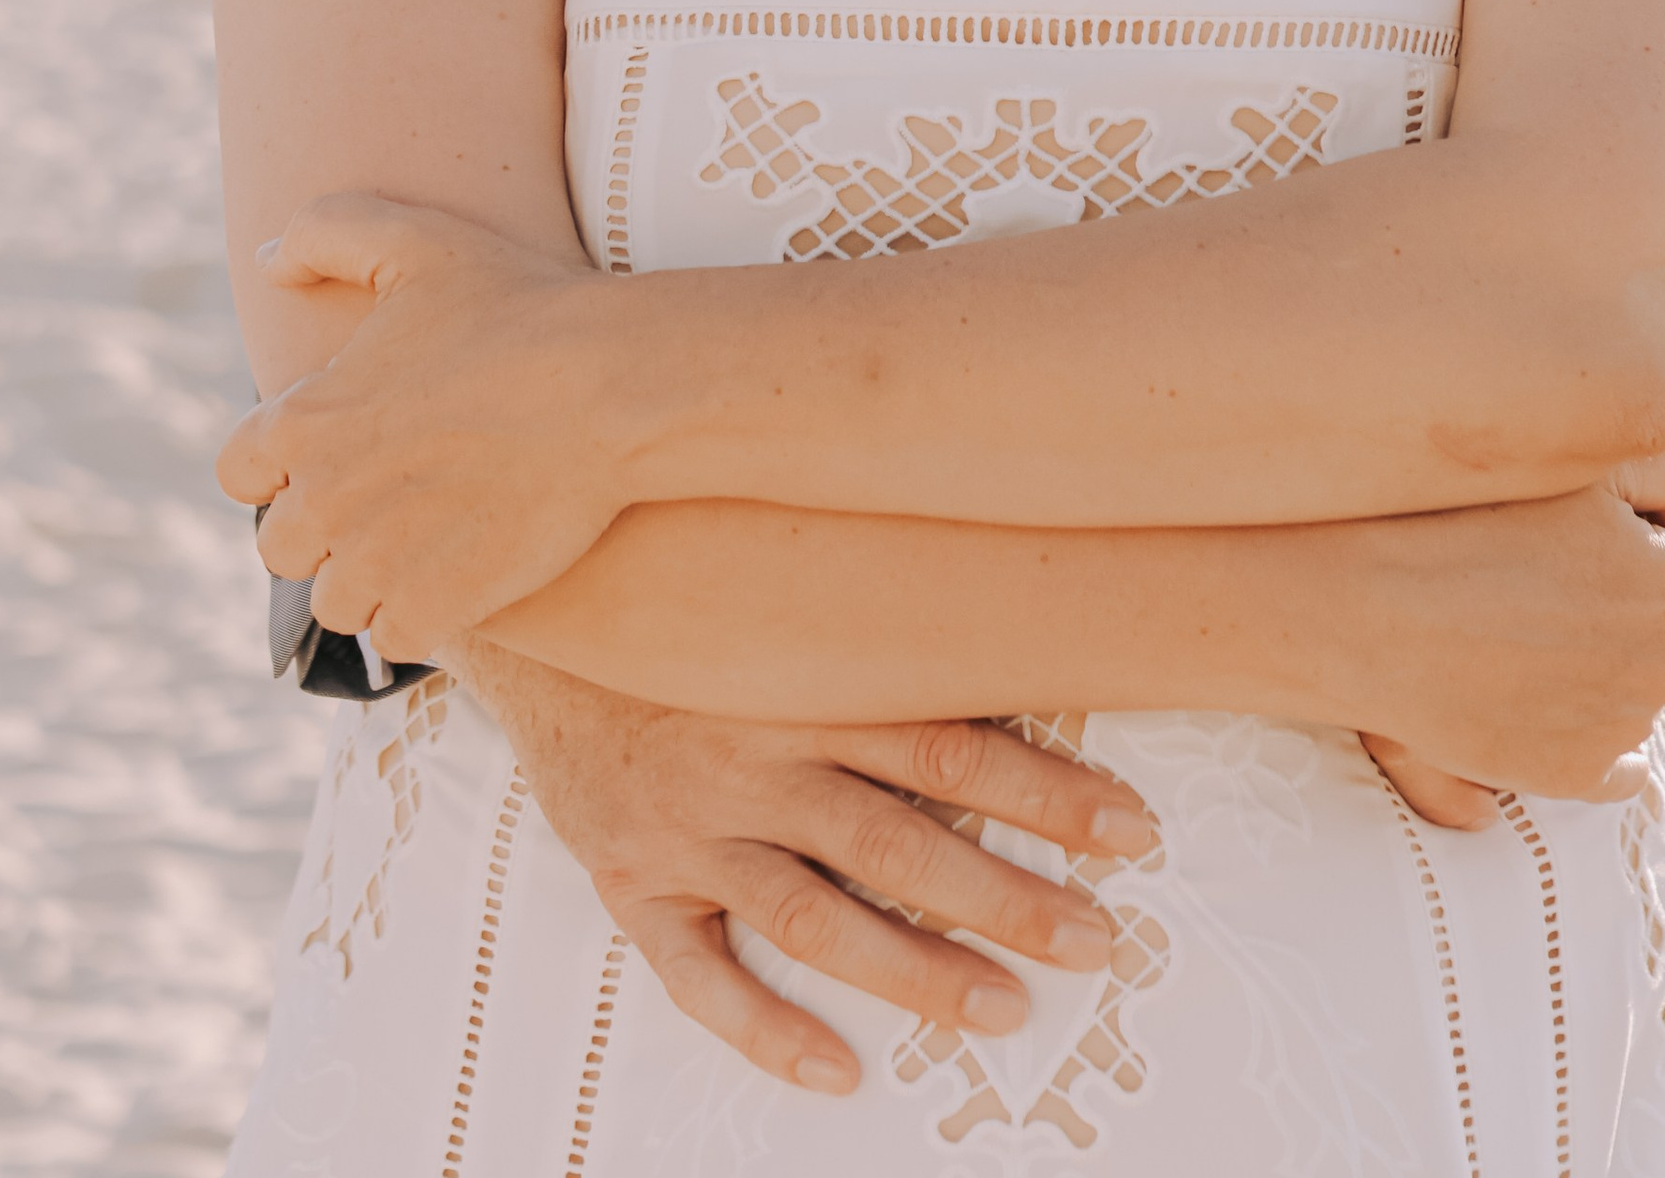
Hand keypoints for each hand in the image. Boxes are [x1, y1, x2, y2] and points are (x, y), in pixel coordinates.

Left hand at [215, 194, 623, 656]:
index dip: (278, 467)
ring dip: (371, 578)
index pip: (240, 473)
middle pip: (282, 549)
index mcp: (305, 420)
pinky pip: (394, 636)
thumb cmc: (519, 304)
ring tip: (429, 536)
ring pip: (338, 602)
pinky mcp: (435, 608)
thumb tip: (267, 262)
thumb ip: (324, 234)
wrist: (611, 385)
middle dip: (326, 529)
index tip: (333, 454)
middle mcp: (325, 501)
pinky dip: (421, 612)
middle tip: (390, 497)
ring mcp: (377, 563)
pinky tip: (460, 569)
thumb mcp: (416, 239)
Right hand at [457, 644, 1160, 1096]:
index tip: (1131, 829)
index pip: (945, 741)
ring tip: (1006, 1010)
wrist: (533, 608)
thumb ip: (885, 621)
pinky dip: (766, 1028)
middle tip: (1096, 940)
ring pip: (815, 914)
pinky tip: (837, 1072)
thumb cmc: (690, 603)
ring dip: (915, 969)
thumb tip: (1031, 626)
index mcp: (801, 677)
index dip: (1043, 788)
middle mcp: (750, 753)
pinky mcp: (630, 881)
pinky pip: (698, 975)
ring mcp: (689, 827)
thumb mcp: (787, 591)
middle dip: (1004, 893)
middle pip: (895, 838)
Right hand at [1333, 481, 1664, 809]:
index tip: (1622, 524)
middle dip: (1636, 594)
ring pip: (1638, 683)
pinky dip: (1589, 725)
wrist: (1366, 607)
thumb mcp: (1587, 453)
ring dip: (1604, 653)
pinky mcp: (1572, 777)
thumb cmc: (1470, 513)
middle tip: (1553, 561)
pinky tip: (1535, 687)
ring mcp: (1623, 731)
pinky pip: (1616, 759)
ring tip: (1521, 614)